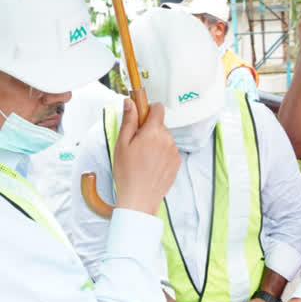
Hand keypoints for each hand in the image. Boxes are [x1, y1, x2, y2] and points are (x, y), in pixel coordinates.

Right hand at [113, 98, 179, 214]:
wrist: (140, 198)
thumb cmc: (128, 173)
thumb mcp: (122, 144)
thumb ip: (128, 121)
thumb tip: (130, 103)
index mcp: (154, 132)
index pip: (158, 108)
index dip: (148, 109)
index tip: (141, 115)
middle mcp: (168, 140)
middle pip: (160, 125)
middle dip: (149, 129)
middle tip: (136, 143)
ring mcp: (174, 152)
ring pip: (165, 138)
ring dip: (156, 142)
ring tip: (142, 157)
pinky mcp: (177, 162)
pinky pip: (169, 151)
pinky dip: (161, 154)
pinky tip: (150, 164)